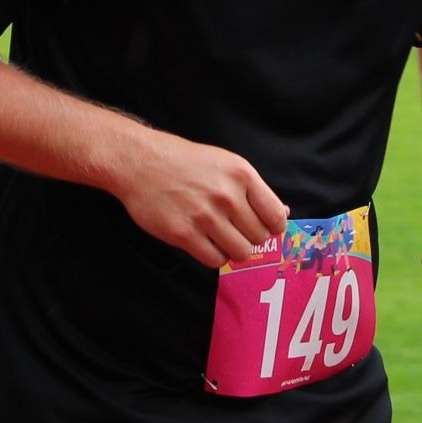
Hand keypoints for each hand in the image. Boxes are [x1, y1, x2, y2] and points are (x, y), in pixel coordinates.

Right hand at [115, 132, 287, 267]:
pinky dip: (213, 255)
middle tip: (233, 228)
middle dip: (249, 236)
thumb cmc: (184, 162)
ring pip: (240, 252)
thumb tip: (281, 214)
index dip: (273, 227)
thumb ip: (253, 190)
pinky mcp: (184, 234)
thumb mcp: (225, 164)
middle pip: (259, 237)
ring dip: (233, 249)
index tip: (263, 228)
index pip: (275, 216)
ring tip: (219, 236)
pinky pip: (215, 260)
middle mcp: (226, 195)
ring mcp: (205, 216)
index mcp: (241, 175)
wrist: (141, 162)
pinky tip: (204, 242)